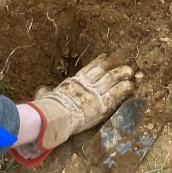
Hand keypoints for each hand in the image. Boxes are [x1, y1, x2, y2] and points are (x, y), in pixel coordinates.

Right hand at [15, 54, 133, 165]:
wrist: (56, 116)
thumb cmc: (48, 108)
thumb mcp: (45, 96)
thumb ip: (45, 93)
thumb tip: (41, 91)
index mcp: (74, 81)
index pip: (89, 68)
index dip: (98, 62)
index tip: (105, 56)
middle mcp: (86, 84)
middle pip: (104, 72)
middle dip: (115, 66)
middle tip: (124, 62)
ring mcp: (95, 93)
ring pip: (112, 80)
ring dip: (122, 74)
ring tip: (130, 71)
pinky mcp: (102, 104)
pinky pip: (115, 94)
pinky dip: (123, 89)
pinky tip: (130, 86)